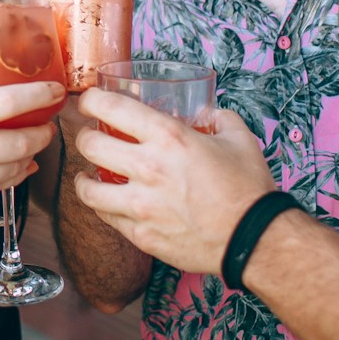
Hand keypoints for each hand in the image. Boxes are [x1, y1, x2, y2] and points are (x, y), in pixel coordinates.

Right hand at [0, 57, 60, 216]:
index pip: (7, 103)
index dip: (38, 95)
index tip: (55, 88)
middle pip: (20, 141)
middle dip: (43, 131)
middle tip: (51, 119)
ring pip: (14, 169)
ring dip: (32, 154)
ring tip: (37, 140)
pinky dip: (15, 175)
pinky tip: (20, 166)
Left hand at [72, 87, 274, 274]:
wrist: (255, 238)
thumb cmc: (248, 188)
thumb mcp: (239, 138)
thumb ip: (218, 118)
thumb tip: (206, 112)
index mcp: (168, 137)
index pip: (110, 107)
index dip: (91, 101)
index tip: (90, 103)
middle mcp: (148, 168)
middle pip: (89, 145)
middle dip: (84, 137)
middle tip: (90, 137)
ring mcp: (141, 205)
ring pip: (86, 189)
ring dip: (83, 178)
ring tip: (88, 174)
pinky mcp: (141, 235)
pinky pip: (107, 218)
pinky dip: (105, 207)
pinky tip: (110, 202)